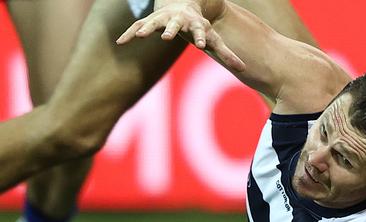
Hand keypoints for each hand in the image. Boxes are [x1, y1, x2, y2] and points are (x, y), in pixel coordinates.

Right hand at [116, 1, 244, 70]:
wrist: (182, 4)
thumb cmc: (200, 26)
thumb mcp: (214, 38)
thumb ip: (227, 54)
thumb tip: (244, 69)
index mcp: (195, 24)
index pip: (199, 31)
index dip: (200, 37)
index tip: (200, 45)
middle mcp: (177, 20)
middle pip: (174, 24)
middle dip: (171, 30)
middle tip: (166, 37)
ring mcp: (162, 19)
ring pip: (153, 22)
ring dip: (146, 28)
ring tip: (140, 36)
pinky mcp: (149, 21)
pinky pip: (137, 27)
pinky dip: (129, 34)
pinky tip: (120, 42)